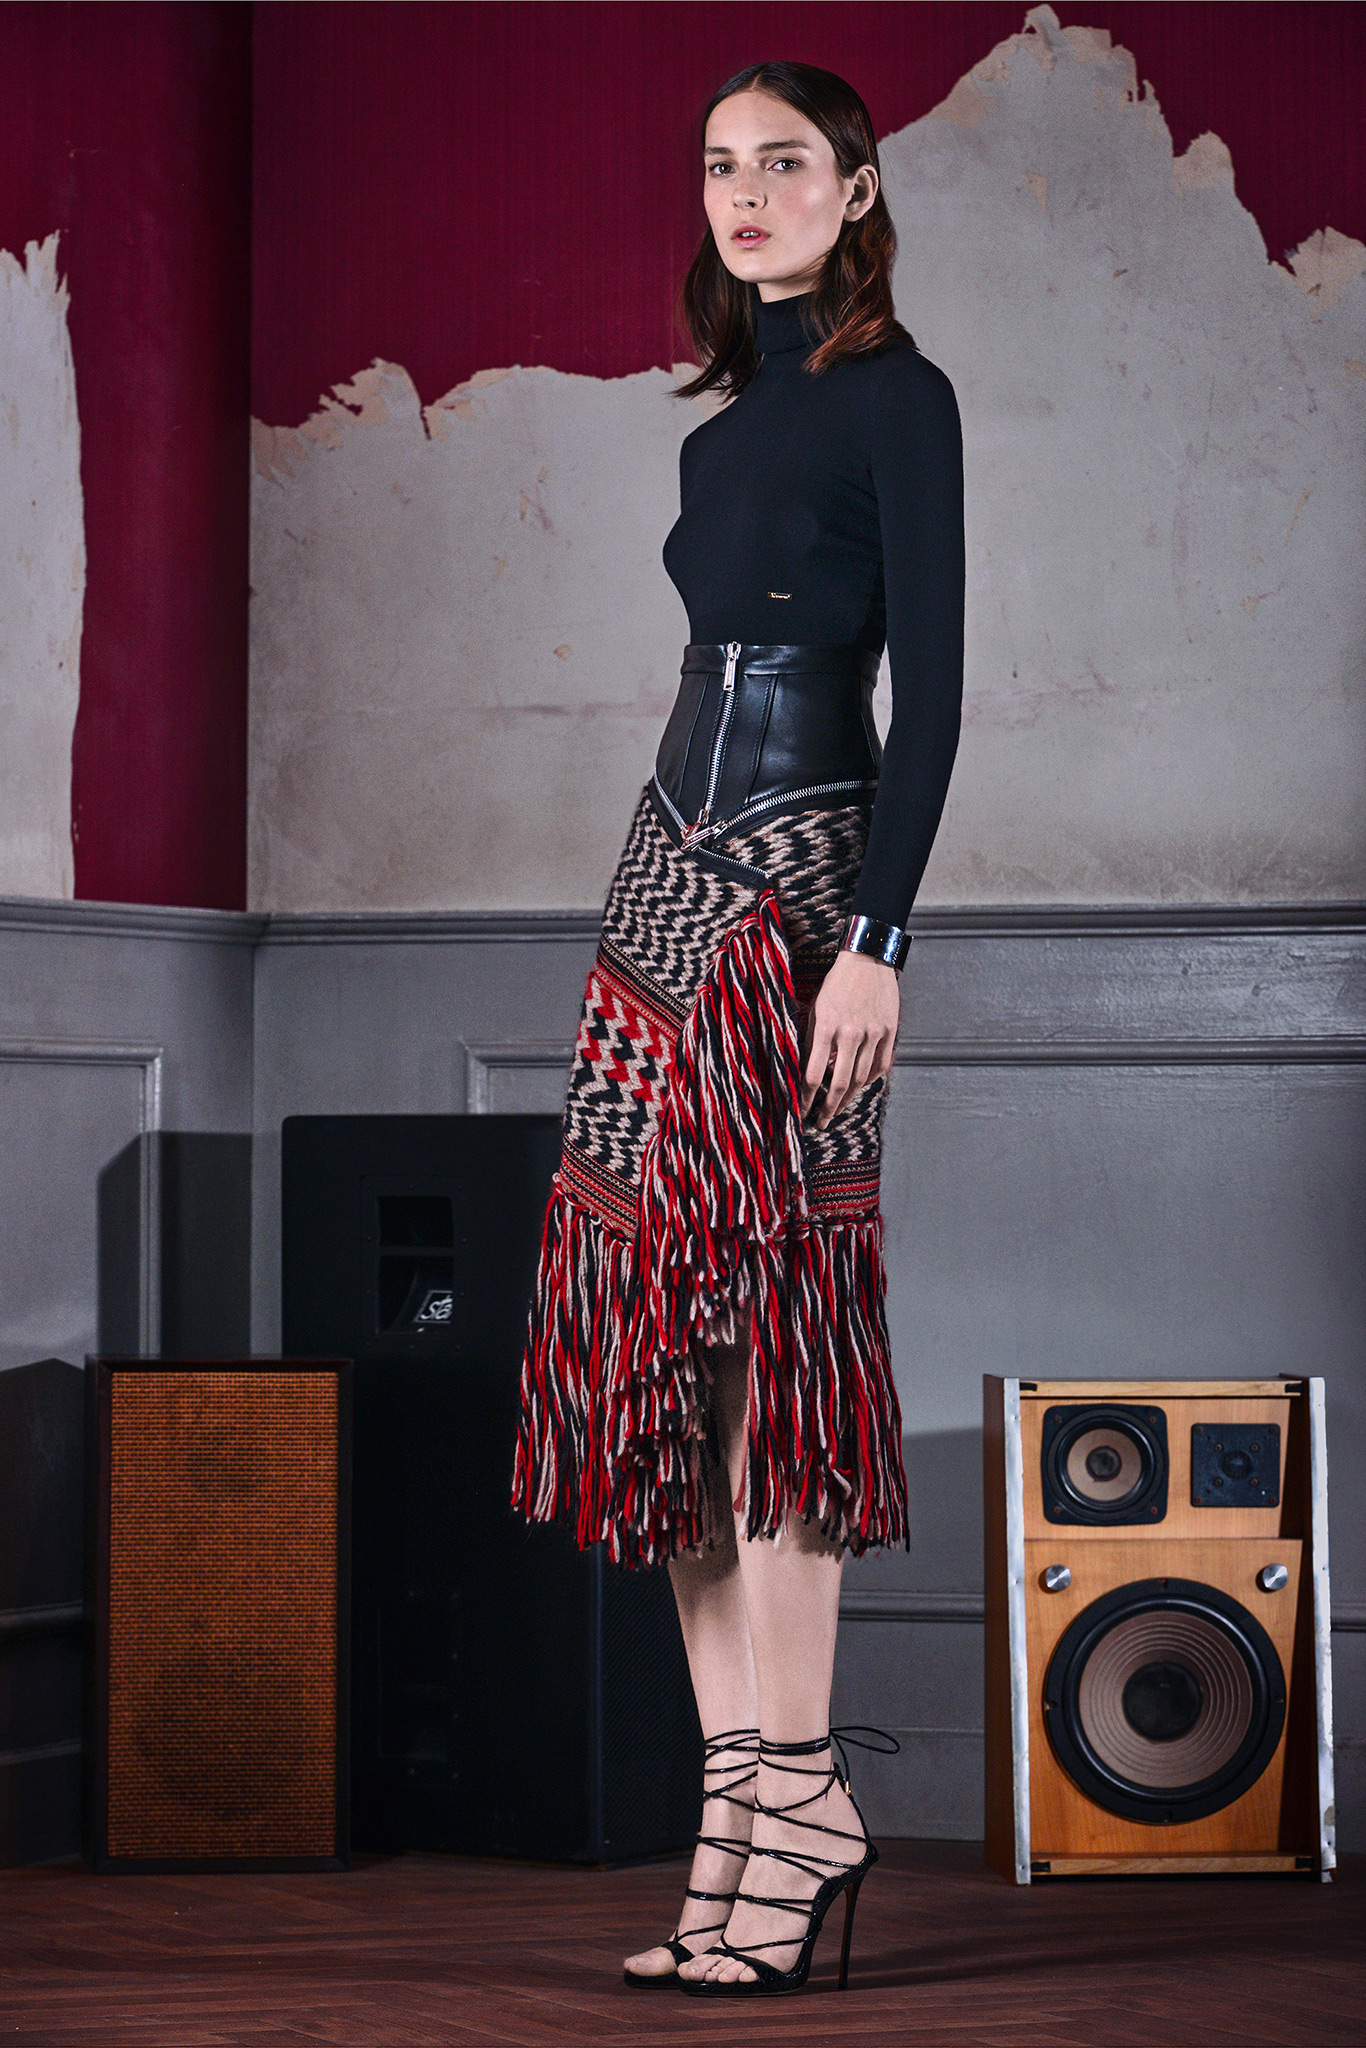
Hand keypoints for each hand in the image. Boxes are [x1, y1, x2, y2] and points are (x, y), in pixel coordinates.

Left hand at [799, 949, 899, 1128]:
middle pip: (839, 1083)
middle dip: (828, 1107)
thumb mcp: (817, 1008)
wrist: (868, 958)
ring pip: (861, 1077)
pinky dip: (870, 1079)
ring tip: (838, 1108)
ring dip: (848, 1098)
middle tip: (821, 1122)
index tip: (801, 1109)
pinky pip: (881, 1065)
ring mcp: (873, 1033)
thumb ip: (813, 1039)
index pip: (813, 1073)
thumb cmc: (837, 982)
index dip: (806, 1096)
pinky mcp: (889, 1031)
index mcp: (827, 1026)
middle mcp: (851, 1033)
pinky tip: (860, 1085)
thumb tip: (807, 1069)